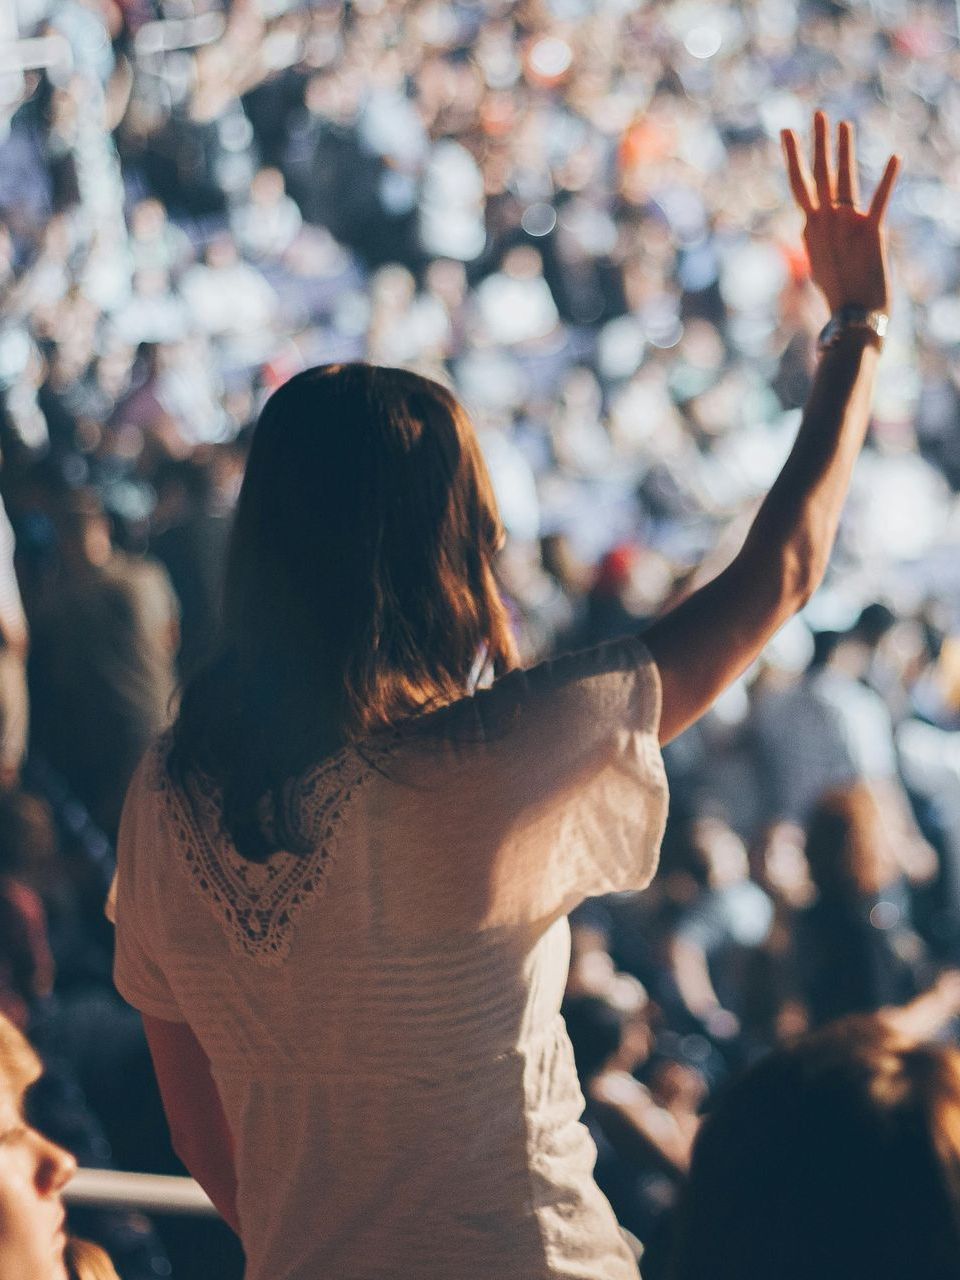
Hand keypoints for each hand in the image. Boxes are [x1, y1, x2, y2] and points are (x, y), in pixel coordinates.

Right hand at [781, 111, 899, 313]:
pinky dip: (888, 180)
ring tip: (844, 123)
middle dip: (814, 143)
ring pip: (842, 180)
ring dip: (843, 150)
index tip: (789, 133)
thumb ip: (816, 241)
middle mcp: (823, 224)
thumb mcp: (820, 265)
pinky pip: (880, 201)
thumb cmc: (840, 295)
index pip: (801, 187)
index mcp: (810, 229)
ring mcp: (845, 227)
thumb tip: (807, 230)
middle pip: (815, 176)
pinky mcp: (870, 233)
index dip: (795, 158)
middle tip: (816, 114)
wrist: (854, 316)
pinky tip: (896, 157)